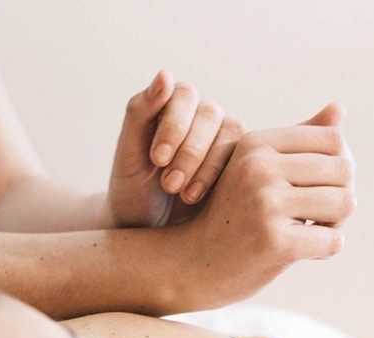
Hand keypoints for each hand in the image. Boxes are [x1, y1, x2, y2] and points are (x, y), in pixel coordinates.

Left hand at [106, 70, 245, 227]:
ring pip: (232, 134)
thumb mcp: (127, 154)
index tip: (157, 159)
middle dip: (189, 151)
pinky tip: (198, 198)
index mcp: (171, 105)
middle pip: (211, 113)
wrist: (146, 227)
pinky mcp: (237, 163)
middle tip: (169, 185)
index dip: (174, 125)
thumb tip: (165, 73)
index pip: (185, 95)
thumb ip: (140, 112)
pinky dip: (221, 177)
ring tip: (183, 195)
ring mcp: (222, 138)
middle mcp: (200, 116)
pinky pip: (245, 158)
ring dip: (208, 166)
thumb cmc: (132, 188)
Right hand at [170, 102, 355, 310]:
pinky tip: (303, 254)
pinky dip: (326, 250)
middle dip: (341, 196)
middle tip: (319, 217)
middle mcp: (258, 168)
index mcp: (255, 145)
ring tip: (313, 232)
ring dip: (336, 224)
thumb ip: (296, 141)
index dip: (338, 167)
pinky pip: (334, 241)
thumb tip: (338, 108)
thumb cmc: (232, 217)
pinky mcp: (275, 242)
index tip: (319, 189)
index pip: (332, 139)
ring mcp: (265, 205)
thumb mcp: (255, 170)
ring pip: (345, 203)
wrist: (195, 265)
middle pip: (344, 170)